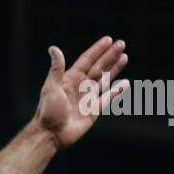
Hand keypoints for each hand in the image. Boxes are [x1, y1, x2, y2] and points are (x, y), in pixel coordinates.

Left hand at [34, 35, 128, 149]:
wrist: (50, 134)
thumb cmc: (47, 111)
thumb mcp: (51, 87)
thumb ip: (56, 68)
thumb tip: (54, 48)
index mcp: (70, 79)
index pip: (87, 60)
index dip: (97, 50)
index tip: (108, 39)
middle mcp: (80, 86)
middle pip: (98, 67)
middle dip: (110, 55)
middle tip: (122, 43)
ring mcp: (88, 98)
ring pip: (104, 79)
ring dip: (114, 68)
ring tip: (124, 56)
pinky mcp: (93, 111)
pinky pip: (108, 98)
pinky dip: (116, 91)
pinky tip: (125, 83)